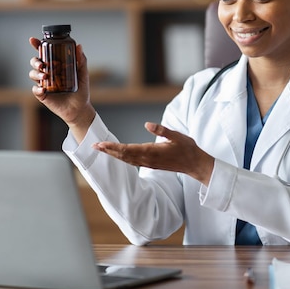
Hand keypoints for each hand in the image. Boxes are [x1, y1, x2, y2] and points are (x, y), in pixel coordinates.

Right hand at [28, 37, 95, 140]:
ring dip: (36, 73)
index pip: (45, 53)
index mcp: (56, 65)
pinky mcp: (43, 95)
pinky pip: (35, 90)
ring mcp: (44, 84)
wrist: (80, 108)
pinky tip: (43, 89)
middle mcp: (48, 73)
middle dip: (36, 61)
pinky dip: (37, 89)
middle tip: (43, 64)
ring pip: (33, 74)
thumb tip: (79, 46)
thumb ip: (81, 61)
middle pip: (35, 62)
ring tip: (45, 76)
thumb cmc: (81, 91)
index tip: (33, 40)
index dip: (37, 45)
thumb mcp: (83, 74)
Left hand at [92, 122, 214, 184]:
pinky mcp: (151, 164)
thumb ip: (161, 130)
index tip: (101, 144)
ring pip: (127, 160)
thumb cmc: (187, 148)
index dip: (113, 147)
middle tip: (95, 147)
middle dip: (109, 151)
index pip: (127, 149)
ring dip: (114, 155)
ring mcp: (149, 163)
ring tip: (103, 150)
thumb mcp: (177, 135)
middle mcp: (148, 159)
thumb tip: (147, 124)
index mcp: (152, 151)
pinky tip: (118, 155)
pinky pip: (133, 162)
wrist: (194, 164)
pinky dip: (123, 158)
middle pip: (123, 156)